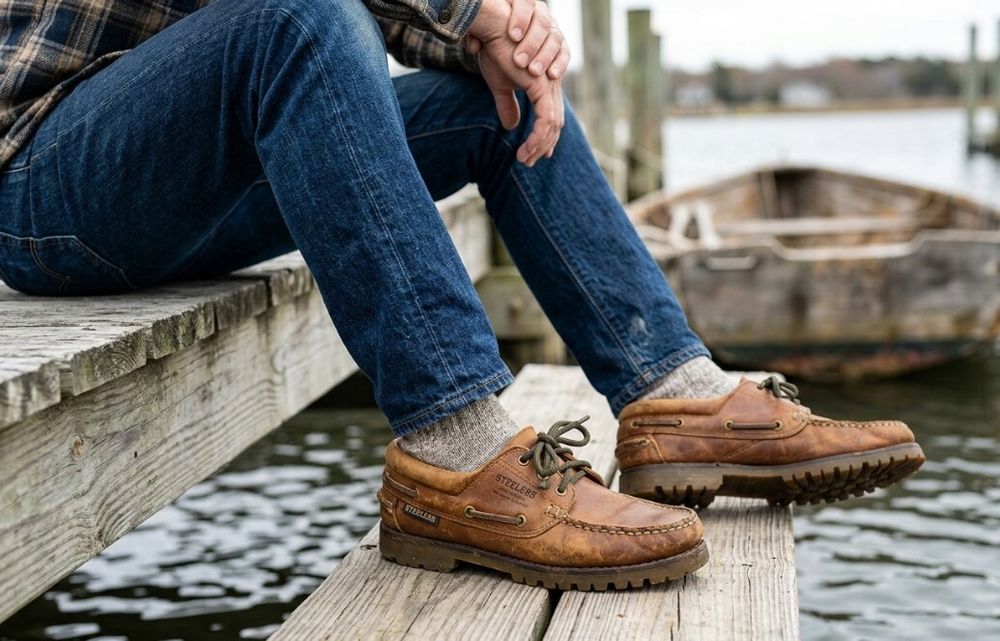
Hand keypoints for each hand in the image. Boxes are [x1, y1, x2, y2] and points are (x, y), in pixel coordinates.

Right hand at [467, 0, 565, 165]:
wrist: (494, 32)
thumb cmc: (496, 52)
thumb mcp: (500, 86)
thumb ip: (508, 106)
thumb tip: (511, 126)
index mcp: (543, 84)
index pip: (550, 115)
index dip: (544, 137)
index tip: (534, 153)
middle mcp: (551, 85)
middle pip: (555, 124)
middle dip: (543, 146)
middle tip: (529, 162)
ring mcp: (549, 86)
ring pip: (552, 126)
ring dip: (538, 146)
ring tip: (524, 160)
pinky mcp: (542, 88)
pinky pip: (546, 121)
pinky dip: (537, 139)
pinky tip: (525, 150)